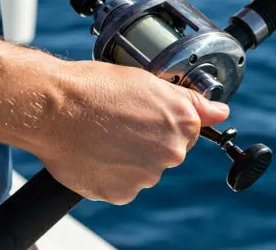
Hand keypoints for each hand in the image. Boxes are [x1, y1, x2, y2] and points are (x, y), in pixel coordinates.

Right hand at [27, 60, 228, 204]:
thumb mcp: (150, 82)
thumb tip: (221, 112)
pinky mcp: (121, 193)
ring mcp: (146, 176)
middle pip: (167, 151)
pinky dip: (111, 173)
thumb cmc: (97, 88)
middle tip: (119, 122)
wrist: (55, 107)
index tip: (143, 113)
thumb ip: (192, 101)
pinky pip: (123, 186)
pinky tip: (96, 153)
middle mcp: (171, 154)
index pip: (188, 129)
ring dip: (129, 157)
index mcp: (183, 124)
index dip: (163, 119)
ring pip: (144, 169)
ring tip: (103, 135)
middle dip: (147, 140)